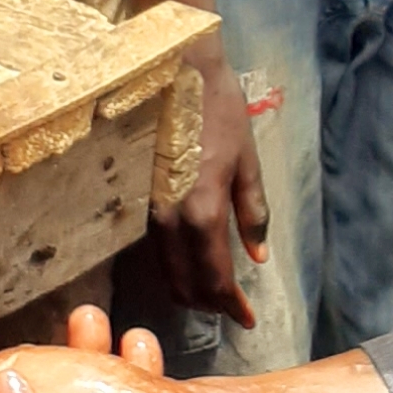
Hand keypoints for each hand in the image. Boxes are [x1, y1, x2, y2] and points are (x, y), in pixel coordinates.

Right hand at [152, 50, 268, 326]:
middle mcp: (168, 221)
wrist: (170, 71)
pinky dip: (173, 266)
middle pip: (186, 284)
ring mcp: (146, 212)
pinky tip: (189, 262)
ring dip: (190, 288)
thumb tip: (257, 257)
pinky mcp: (134, 200)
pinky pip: (155, 249)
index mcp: (201, 212)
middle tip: (232, 308)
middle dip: (210, 303)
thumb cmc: (217, 110)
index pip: (215, 279)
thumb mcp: (247, 160)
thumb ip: (253, 212)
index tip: (247, 321)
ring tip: (214, 292)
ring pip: (166, 271)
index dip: (231, 306)